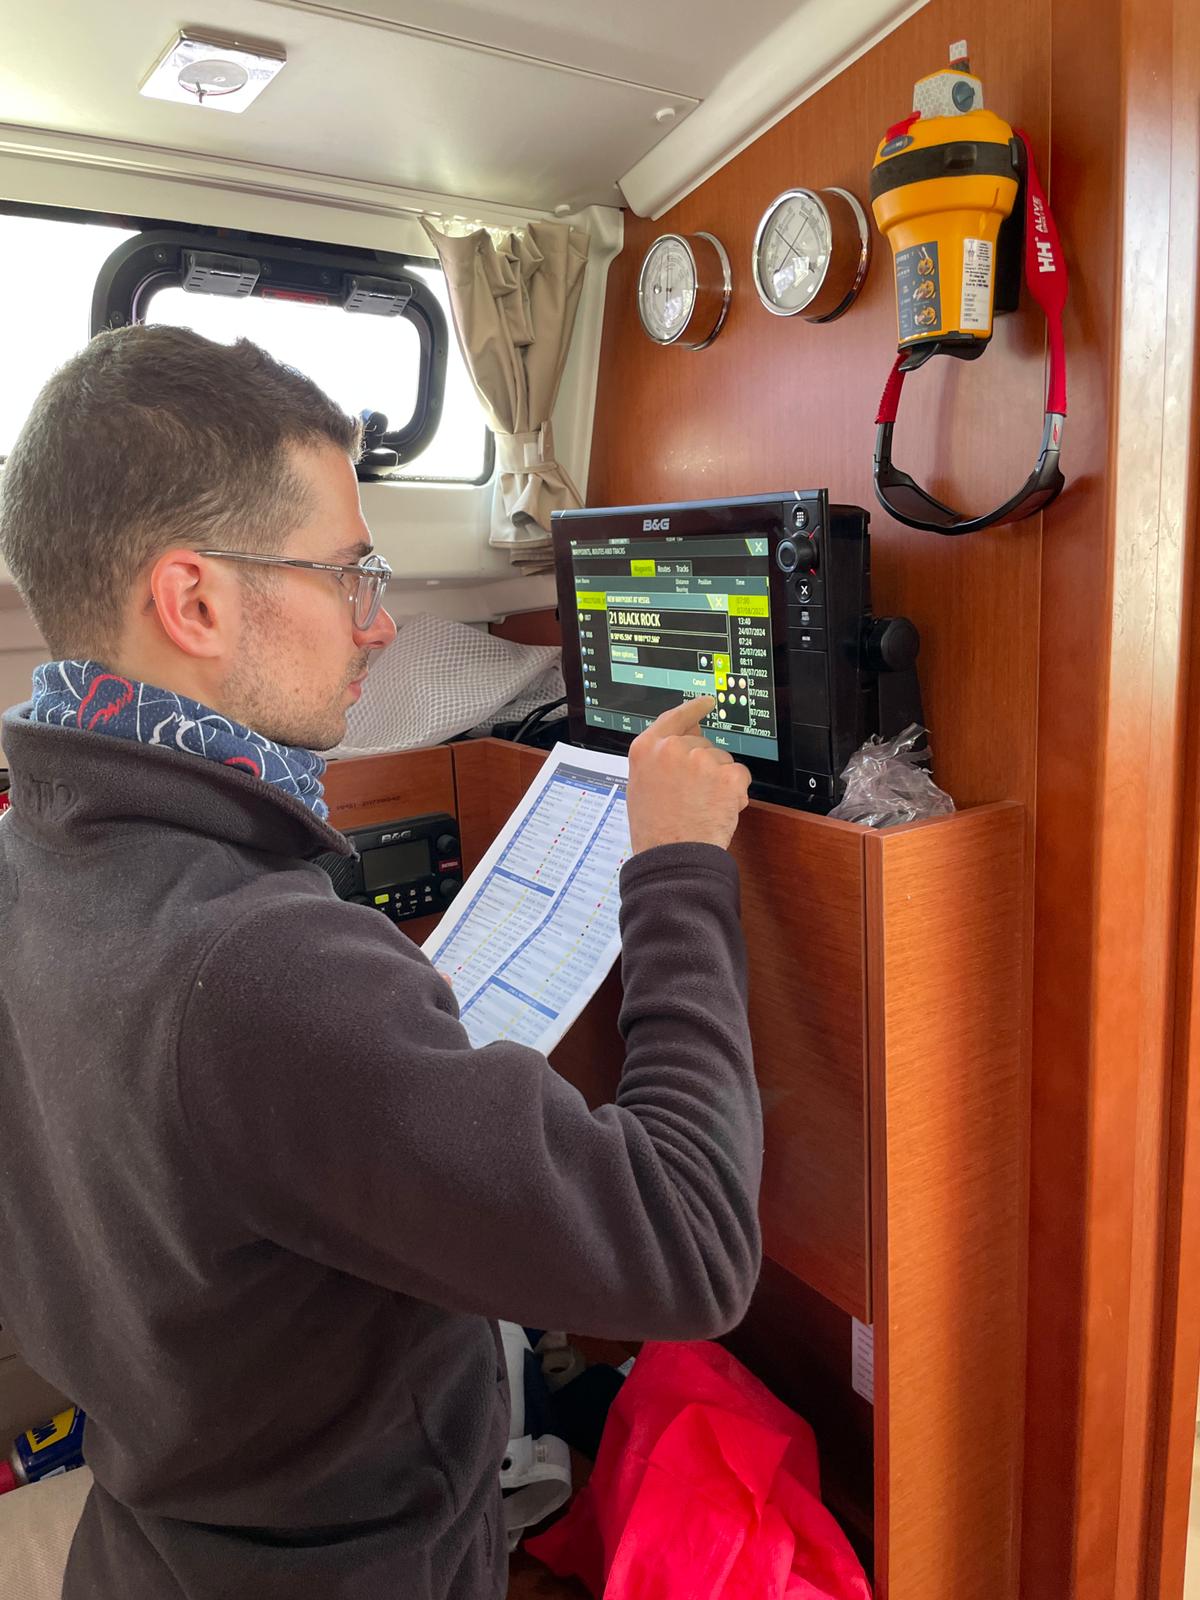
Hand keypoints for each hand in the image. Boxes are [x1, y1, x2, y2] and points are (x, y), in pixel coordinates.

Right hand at [626, 696, 750, 853]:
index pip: (675, 717)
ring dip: (719, 780)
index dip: (693, 709)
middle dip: (704, 765)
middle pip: (702, 744)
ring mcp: (701, 759)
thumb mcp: (641, 786)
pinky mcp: (727, 775)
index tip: (707, 702)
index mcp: (646, 748)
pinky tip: (718, 810)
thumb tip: (686, 737)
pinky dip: (736, 792)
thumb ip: (659, 758)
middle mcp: (672, 748)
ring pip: (722, 760)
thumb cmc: (654, 831)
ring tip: (701, 807)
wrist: (672, 858)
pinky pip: (740, 776)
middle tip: (692, 796)